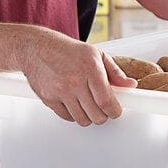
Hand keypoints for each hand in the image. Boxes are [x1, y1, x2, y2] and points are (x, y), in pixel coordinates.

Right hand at [20, 28, 136, 125]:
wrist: (37, 48)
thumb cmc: (68, 50)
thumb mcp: (97, 54)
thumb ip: (116, 72)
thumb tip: (130, 84)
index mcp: (90, 69)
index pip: (106, 101)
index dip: (115, 111)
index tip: (116, 111)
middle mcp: (75, 81)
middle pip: (96, 114)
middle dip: (104, 116)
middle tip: (104, 109)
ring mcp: (60, 91)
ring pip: (82, 119)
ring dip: (89, 117)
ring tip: (90, 106)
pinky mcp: (49, 99)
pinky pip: (67, 117)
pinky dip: (74, 115)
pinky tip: (76, 104)